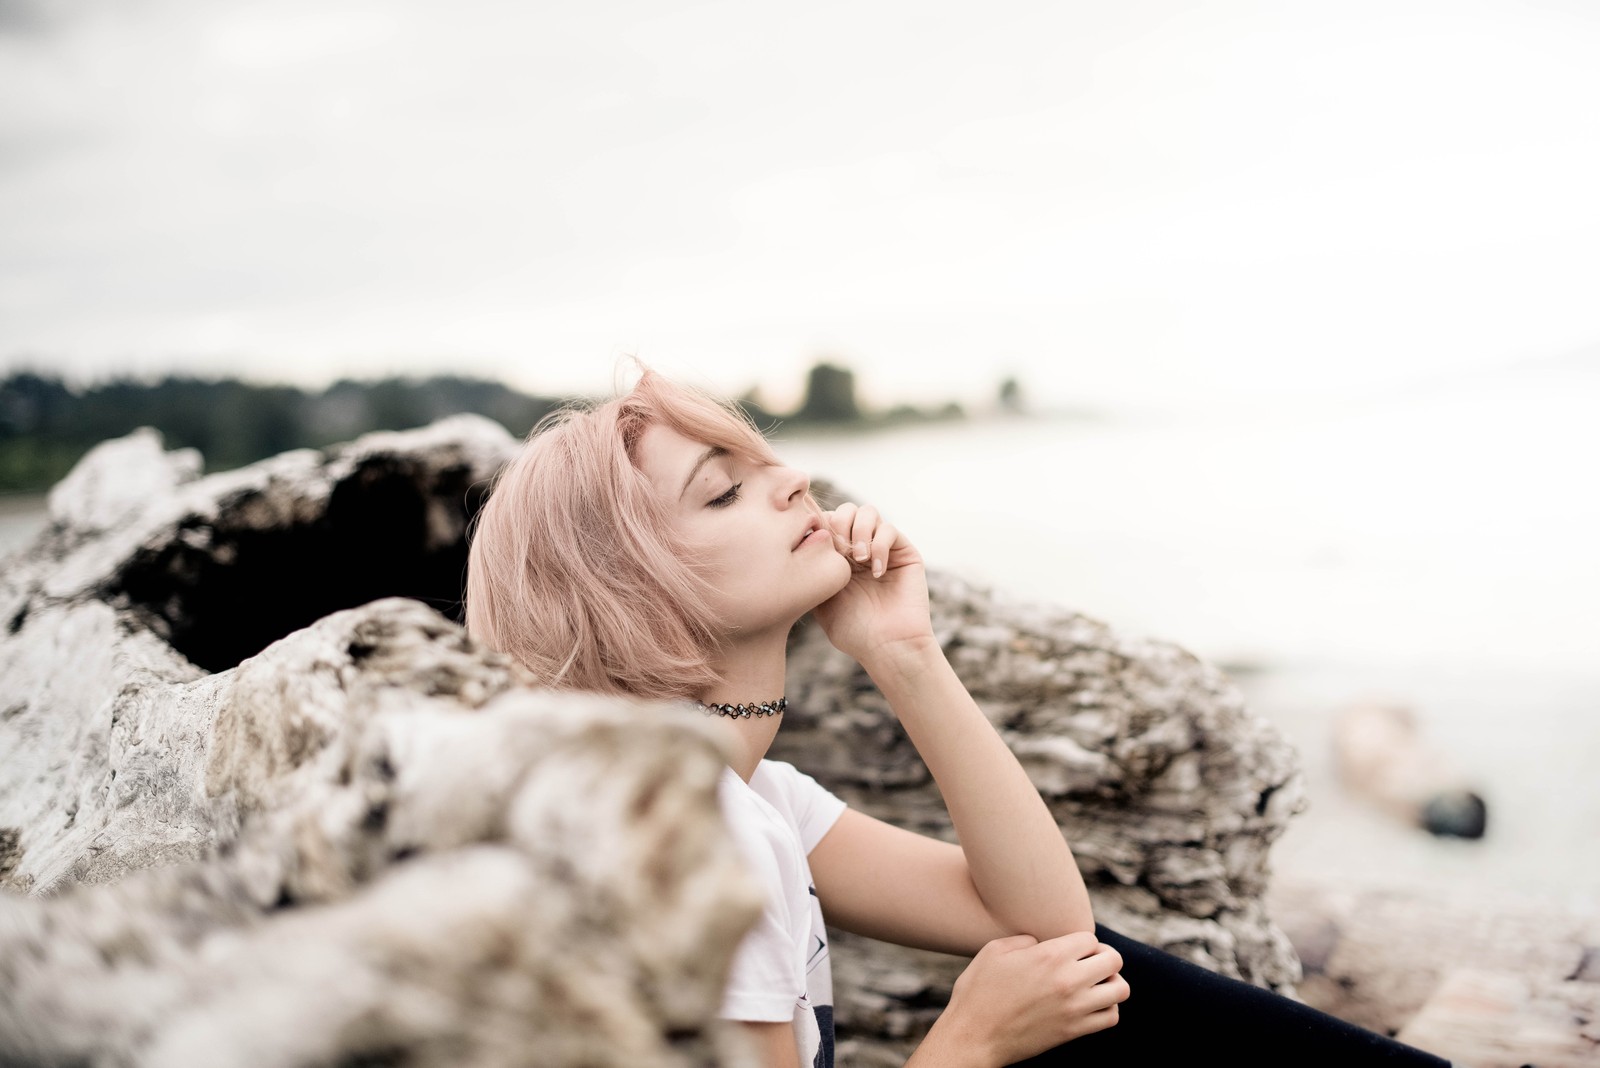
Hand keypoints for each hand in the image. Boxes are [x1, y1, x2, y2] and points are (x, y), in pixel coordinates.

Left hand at [809, 502, 933, 663]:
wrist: (887, 647)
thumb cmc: (853, 630)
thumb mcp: (821, 598)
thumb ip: (812, 568)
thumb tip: (803, 538)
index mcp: (839, 557)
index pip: (827, 521)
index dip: (820, 525)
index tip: (816, 544)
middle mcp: (861, 549)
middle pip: (846, 510)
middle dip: (839, 524)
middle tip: (839, 551)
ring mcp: (883, 549)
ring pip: (868, 512)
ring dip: (859, 531)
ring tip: (858, 559)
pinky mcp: (905, 553)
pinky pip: (889, 529)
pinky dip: (879, 545)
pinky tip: (876, 571)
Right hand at [927, 932, 1128, 1066]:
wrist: (974, 1036)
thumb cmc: (978, 991)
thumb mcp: (994, 951)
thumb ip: (1024, 939)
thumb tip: (1041, 942)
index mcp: (1049, 955)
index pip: (1091, 939)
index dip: (1081, 942)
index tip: (1071, 950)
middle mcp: (1068, 980)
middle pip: (1113, 960)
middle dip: (1104, 957)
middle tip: (1088, 963)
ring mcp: (1075, 1008)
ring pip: (1120, 989)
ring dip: (1111, 983)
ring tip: (1095, 983)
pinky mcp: (1074, 1031)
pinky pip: (1111, 1017)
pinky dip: (1107, 1008)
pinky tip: (1091, 1004)